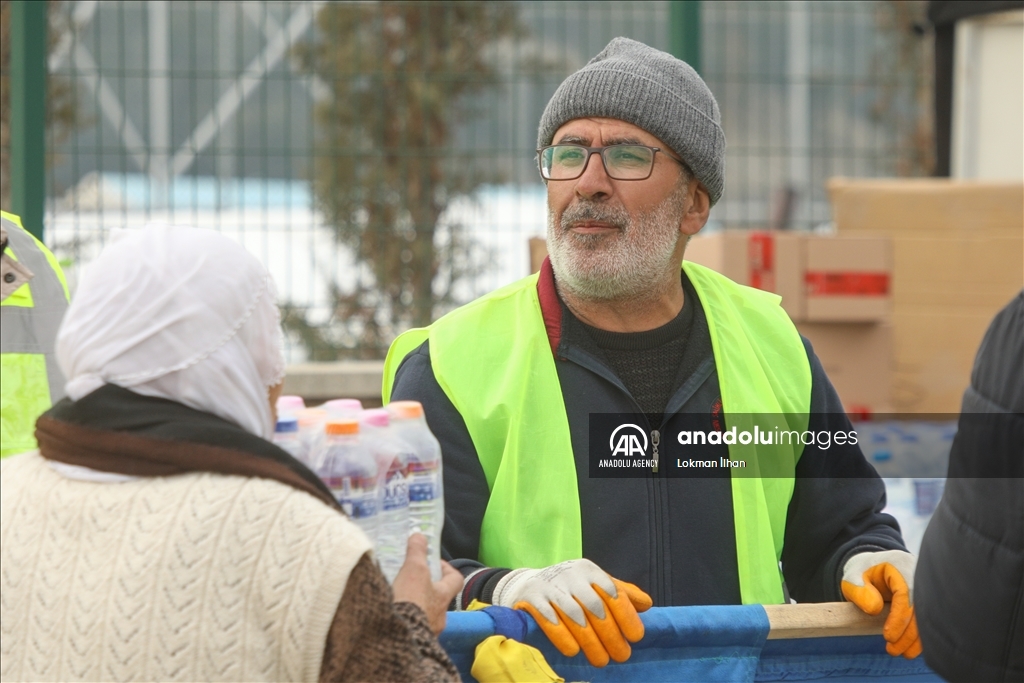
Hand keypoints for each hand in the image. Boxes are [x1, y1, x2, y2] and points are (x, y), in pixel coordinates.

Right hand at [391, 534, 461, 633]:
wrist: (395, 640)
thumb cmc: (411, 602)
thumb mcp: (414, 570)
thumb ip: (417, 552)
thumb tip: (420, 535)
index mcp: (443, 598)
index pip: (455, 580)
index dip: (446, 569)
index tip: (432, 562)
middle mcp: (439, 617)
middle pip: (437, 598)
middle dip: (425, 588)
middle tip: (408, 578)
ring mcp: (426, 632)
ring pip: (423, 614)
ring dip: (413, 605)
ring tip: (394, 596)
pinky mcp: (411, 643)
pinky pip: (410, 627)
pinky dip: (402, 619)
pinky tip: (389, 613)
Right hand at [491, 558, 652, 666]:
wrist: (528, 583)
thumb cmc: (570, 589)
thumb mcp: (595, 585)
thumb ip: (621, 592)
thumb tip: (646, 604)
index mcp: (589, 571)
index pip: (612, 591)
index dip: (626, 614)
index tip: (636, 636)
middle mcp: (570, 575)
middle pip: (594, 606)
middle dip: (610, 634)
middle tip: (621, 655)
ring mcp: (550, 585)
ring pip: (573, 614)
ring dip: (589, 640)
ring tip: (600, 660)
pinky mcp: (531, 597)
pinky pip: (547, 618)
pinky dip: (561, 635)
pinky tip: (573, 651)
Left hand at [841, 550, 920, 658]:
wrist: (869, 566)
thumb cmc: (860, 572)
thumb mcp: (852, 578)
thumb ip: (860, 591)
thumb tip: (875, 609)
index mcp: (899, 564)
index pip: (905, 592)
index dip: (899, 617)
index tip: (889, 636)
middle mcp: (918, 574)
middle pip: (921, 606)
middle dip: (910, 632)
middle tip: (894, 650)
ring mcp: (925, 587)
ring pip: (928, 616)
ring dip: (918, 638)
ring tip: (904, 654)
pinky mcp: (926, 600)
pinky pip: (928, 619)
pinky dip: (922, 635)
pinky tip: (913, 649)